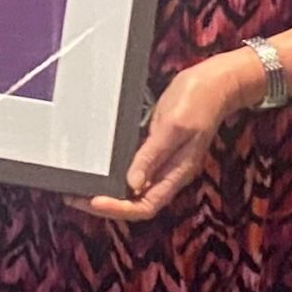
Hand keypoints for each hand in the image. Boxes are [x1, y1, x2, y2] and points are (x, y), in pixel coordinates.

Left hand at [71, 51, 260, 222]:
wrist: (216, 81)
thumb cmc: (199, 100)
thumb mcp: (173, 126)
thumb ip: (152, 156)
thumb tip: (132, 184)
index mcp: (177, 174)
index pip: (145, 206)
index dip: (118, 209)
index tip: (92, 201)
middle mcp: (169, 174)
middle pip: (135, 202)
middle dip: (106, 204)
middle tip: (75, 196)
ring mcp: (164, 162)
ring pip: (132, 189)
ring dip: (108, 191)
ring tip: (80, 187)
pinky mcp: (157, 149)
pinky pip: (134, 169)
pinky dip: (115, 173)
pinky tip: (99, 168)